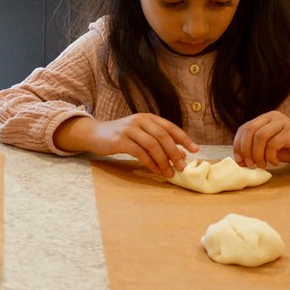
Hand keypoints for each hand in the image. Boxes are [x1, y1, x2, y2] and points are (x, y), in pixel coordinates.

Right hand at [54, 113, 197, 176]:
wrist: (95, 134)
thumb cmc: (121, 136)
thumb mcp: (140, 133)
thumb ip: (157, 140)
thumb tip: (180, 154)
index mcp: (147, 117)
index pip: (170, 127)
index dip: (184, 138)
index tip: (195, 150)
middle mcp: (139, 120)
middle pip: (163, 136)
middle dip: (175, 152)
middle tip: (182, 166)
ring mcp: (129, 129)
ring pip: (153, 145)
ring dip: (164, 161)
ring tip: (170, 173)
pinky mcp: (120, 141)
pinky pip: (140, 153)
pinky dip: (151, 163)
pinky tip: (156, 171)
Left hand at [233, 111, 289, 167]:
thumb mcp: (269, 148)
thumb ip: (254, 150)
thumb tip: (238, 160)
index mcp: (265, 118)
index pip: (244, 128)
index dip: (238, 145)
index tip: (239, 161)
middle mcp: (273, 116)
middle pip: (250, 131)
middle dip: (246, 150)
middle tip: (249, 164)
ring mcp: (283, 122)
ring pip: (260, 137)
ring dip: (258, 154)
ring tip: (263, 164)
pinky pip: (273, 143)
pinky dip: (270, 155)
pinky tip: (275, 162)